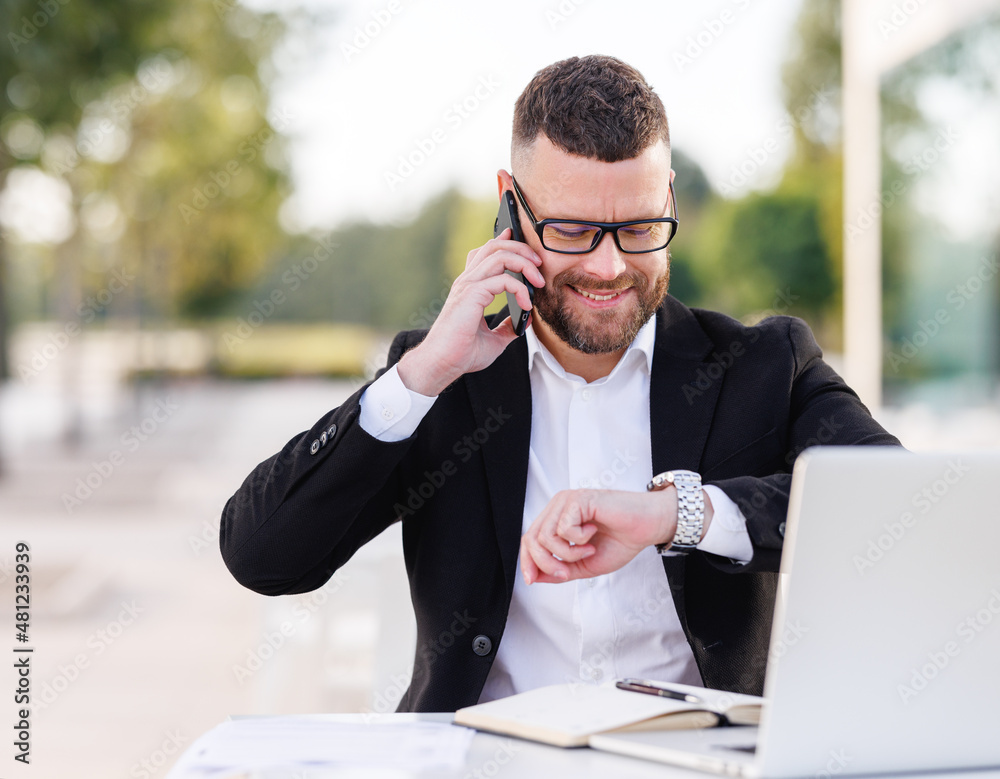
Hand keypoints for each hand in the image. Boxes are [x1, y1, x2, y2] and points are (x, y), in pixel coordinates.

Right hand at [396, 229, 544, 395]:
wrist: (443, 364)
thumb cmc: (462, 353)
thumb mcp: (494, 340)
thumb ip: (508, 327)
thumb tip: (525, 322)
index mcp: (470, 287)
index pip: (486, 253)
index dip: (505, 243)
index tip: (526, 248)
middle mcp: (468, 281)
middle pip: (494, 246)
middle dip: (521, 249)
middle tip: (539, 264)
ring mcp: (468, 285)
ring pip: (499, 255)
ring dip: (524, 263)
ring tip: (538, 282)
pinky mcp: (471, 295)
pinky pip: (503, 279)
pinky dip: (520, 289)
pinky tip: (527, 306)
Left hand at [519, 488, 715, 583]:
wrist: (647, 528)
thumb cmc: (620, 541)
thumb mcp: (585, 564)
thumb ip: (560, 570)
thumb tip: (534, 577)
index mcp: (557, 518)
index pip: (530, 539)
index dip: (527, 561)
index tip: (531, 580)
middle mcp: (558, 506)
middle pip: (532, 539)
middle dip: (546, 563)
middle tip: (566, 573)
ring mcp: (566, 501)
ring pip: (545, 536)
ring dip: (567, 554)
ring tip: (588, 551)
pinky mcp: (578, 499)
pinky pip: (564, 528)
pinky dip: (578, 540)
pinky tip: (594, 534)